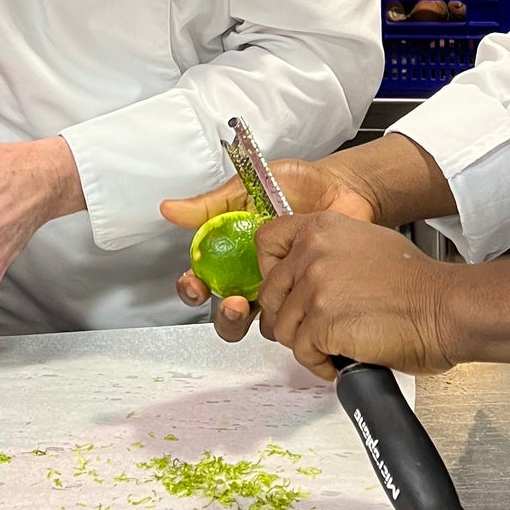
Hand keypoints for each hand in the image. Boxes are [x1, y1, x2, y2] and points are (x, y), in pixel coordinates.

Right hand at [162, 155, 376, 338]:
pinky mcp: (308, 294)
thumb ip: (210, 205)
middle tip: (234, 303)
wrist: (341, 187)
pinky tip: (292, 298)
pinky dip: (289, 317)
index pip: (201, 280)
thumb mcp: (247, 189)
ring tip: (258, 304)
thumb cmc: (295, 186)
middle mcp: (251, 276)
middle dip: (224, 316)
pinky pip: (294, 317)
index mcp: (230, 252)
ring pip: (257, 324)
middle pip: (225, 313)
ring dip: (253, 322)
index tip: (195, 284)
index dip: (192, 289)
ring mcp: (280, 288)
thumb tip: (169, 209)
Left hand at [253, 215, 455, 380]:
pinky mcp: (321, 322)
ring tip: (338, 343)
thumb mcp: (365, 243)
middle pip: (271, 294)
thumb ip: (328, 252)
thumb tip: (305, 275)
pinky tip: (344, 357)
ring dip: (307, 343)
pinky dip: (321, 364)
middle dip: (291, 317)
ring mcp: (315, 287)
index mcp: (321, 228)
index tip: (286, 288)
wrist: (444, 308)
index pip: (266, 242)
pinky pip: (302, 353)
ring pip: (283, 328)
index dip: (271, 271)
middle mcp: (312, 253)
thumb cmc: (416, 284)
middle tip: (318, 327)